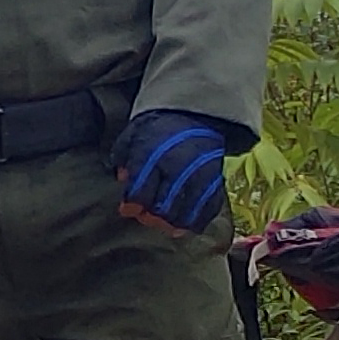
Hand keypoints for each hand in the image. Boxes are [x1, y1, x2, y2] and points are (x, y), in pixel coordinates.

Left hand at [112, 109, 234, 233]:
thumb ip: (123, 158)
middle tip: (148, 218)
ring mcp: (200, 175)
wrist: (195, 113)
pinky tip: (189, 224)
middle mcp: (177, 167)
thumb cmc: (157, 128)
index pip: (141, 191)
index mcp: (152, 156)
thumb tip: (122, 180)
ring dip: (176, 224)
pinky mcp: (216, 179)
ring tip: (168, 226)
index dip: (133, 206)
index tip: (128, 210)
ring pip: (188, 212)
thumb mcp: (132, 136)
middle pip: (165, 207)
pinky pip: (210, 207)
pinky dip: (200, 220)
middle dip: (154, 218)